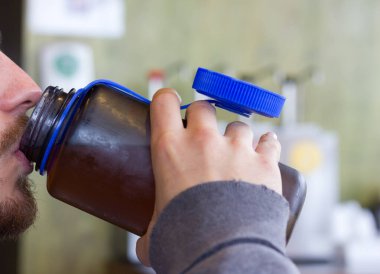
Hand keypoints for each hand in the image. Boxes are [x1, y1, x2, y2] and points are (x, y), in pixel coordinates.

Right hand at [136, 88, 281, 265]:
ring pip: (238, 125)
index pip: (165, 102)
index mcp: (170, 148)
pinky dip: (267, 145)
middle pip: (204, 107)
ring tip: (235, 156)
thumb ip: (148, 231)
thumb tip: (144, 246)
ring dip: (235, 136)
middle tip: (203, 137)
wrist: (223, 251)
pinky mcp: (264, 162)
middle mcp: (203, 140)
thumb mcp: (155, 229)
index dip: (167, 100)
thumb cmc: (185, 238)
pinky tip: (266, 149)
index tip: (170, 106)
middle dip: (203, 117)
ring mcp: (236, 148)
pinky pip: (269, 142)